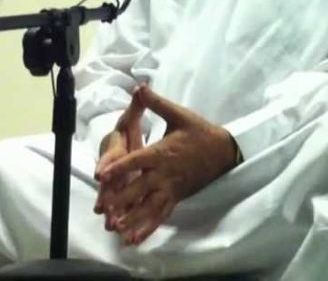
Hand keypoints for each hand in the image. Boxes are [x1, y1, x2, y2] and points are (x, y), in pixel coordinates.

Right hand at [92, 89, 147, 217]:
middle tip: (104, 209)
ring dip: (114, 212)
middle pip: (109, 184)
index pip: (110, 156)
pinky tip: (129, 237)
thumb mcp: (133, 116)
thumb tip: (141, 87)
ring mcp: (119, 183)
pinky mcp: (127, 194)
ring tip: (113, 228)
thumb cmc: (128, 129)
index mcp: (116, 148)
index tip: (101, 174)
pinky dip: (128, 222)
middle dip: (106, 196)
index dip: (105, 164)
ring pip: (116, 200)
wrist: (122, 142)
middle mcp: (114, 168)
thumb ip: (138, 105)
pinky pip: (128, 209)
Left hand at [95, 85, 237, 245]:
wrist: (224, 151)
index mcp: (162, 153)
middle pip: (139, 188)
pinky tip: (132, 241)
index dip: (120, 168)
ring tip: (116, 229)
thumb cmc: (199, 131)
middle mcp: (164, 174)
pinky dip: (147, 228)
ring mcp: (170, 188)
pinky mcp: (176, 198)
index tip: (103, 176)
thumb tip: (139, 86)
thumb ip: (156, 103)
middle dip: (121, 199)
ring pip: (148, 206)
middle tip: (103, 209)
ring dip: (132, 218)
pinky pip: (160, 215)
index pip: (137, 161)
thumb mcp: (179, 114)